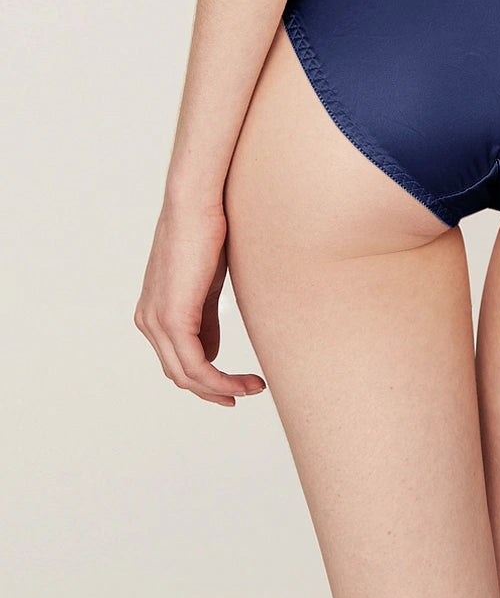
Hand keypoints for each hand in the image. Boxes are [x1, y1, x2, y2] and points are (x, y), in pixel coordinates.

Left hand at [134, 198, 265, 404]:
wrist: (196, 204)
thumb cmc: (204, 233)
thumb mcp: (205, 285)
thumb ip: (204, 320)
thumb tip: (209, 353)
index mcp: (153, 313)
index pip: (177, 361)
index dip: (207, 379)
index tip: (237, 386)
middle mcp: (148, 321)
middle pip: (180, 374)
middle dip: (215, 390)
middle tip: (246, 393)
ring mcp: (157, 321)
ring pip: (188, 375)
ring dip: (222, 388)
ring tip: (254, 387)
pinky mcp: (173, 319)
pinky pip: (197, 365)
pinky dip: (222, 379)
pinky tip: (245, 380)